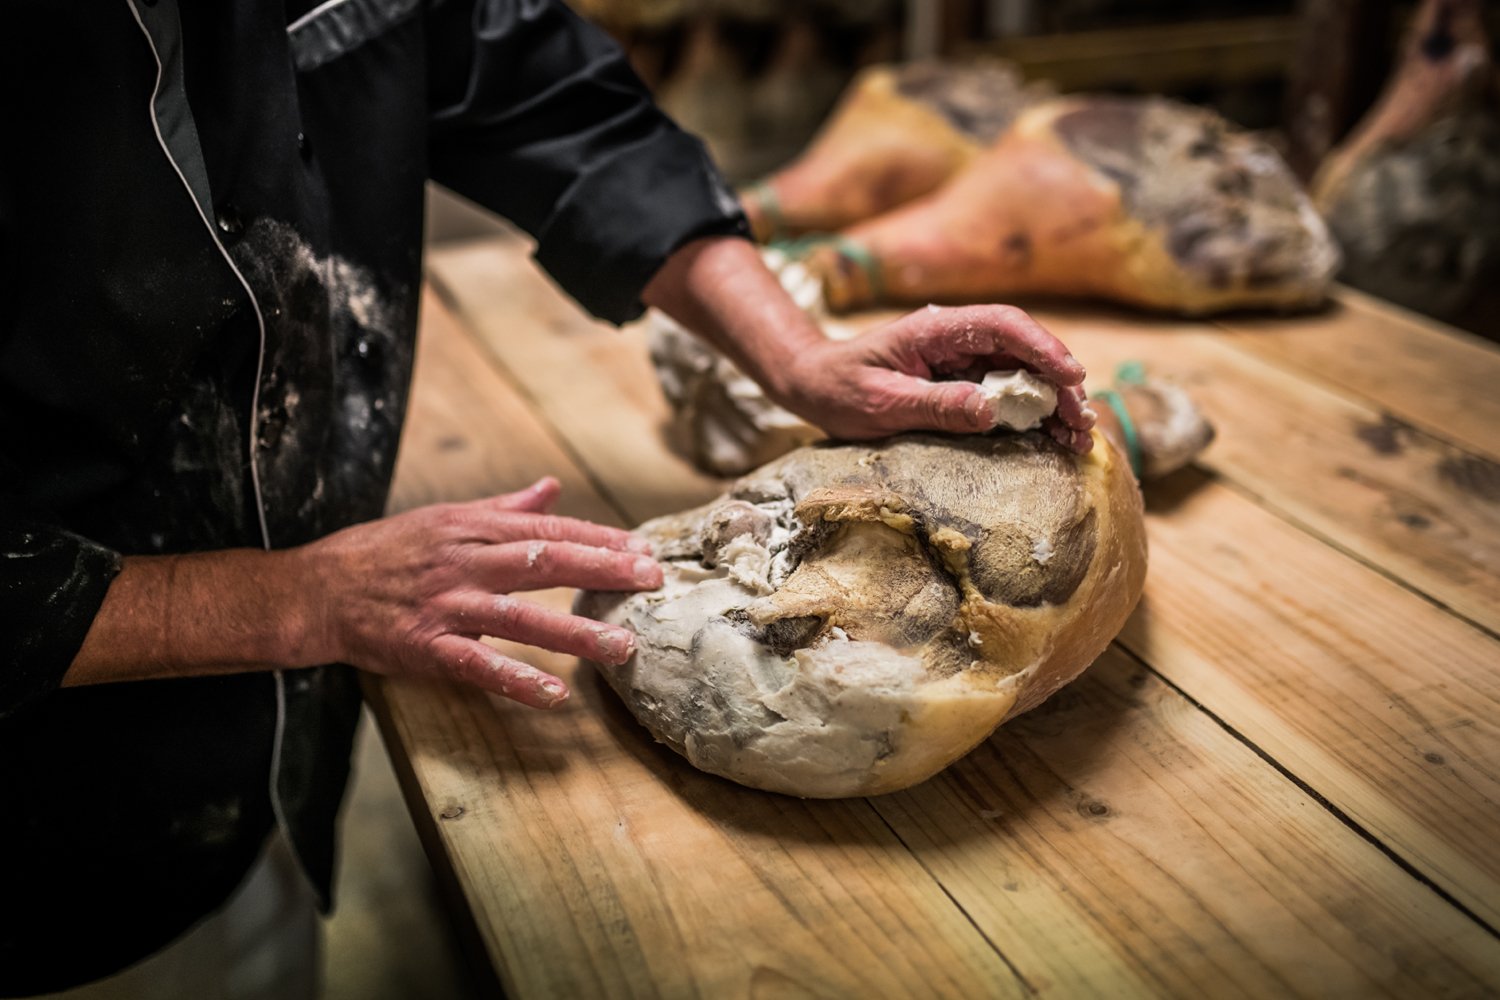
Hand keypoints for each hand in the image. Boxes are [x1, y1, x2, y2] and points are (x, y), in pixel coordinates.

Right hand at [301, 477, 659, 707]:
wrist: (315, 590)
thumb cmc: (385, 553)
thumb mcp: (445, 518)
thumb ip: (505, 507)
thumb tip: (552, 487)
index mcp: (474, 528)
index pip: (549, 530)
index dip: (599, 540)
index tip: (643, 552)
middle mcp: (465, 561)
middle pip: (544, 562)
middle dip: (602, 570)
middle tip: (651, 581)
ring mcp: (446, 605)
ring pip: (520, 617)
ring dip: (574, 633)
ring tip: (622, 647)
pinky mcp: (424, 646)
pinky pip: (477, 665)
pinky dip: (517, 680)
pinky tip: (555, 695)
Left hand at [641, 237, 1093, 453]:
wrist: (811, 383)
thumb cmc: (837, 389)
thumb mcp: (879, 403)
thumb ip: (933, 404)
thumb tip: (989, 410)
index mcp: (936, 329)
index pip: (1002, 325)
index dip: (1043, 348)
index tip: (1071, 377)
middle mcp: (956, 338)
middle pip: (1023, 349)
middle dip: (1059, 382)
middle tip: (1083, 422)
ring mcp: (961, 360)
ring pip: (1021, 373)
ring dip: (1053, 402)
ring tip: (1078, 436)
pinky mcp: (961, 382)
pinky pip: (1005, 394)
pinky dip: (1032, 414)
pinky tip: (1054, 437)